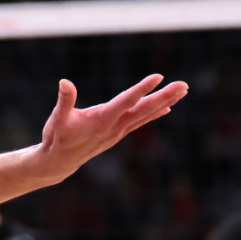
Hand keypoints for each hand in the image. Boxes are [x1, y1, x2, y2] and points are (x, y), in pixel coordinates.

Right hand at [33, 75, 187, 183]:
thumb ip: (65, 100)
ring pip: (146, 115)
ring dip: (165, 102)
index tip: (158, 77)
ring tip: (183, 90)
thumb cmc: (57, 138)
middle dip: (164, 96)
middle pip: (144, 109)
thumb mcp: (57, 118)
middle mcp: (114, 126)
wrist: (60, 162)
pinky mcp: (117, 134)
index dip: (141, 89)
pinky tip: (168, 107)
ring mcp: (118, 131)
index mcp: (101, 120)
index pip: (126, 102)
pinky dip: (154, 114)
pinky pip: (140, 122)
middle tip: (184, 85)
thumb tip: (64, 82)